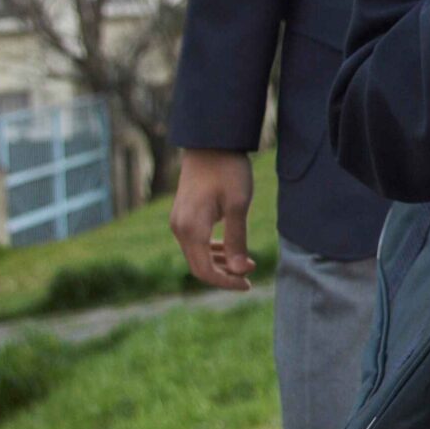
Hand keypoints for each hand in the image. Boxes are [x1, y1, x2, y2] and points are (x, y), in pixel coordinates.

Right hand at [168, 148, 255, 289]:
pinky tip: (230, 250)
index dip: (226, 282)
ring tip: (247, 263)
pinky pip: (194, 242)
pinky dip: (212, 250)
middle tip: (251, 276)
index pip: (204, 271)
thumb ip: (237, 240)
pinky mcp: (183, 215)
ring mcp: (178, 222)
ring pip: (196, 255)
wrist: (211, 143)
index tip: (249, 284)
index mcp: (191, 229)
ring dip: (219, 263)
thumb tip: (240, 271)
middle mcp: (179, 229)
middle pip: (198, 266)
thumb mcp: (238, 205)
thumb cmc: (228, 170)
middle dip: (224, 275)